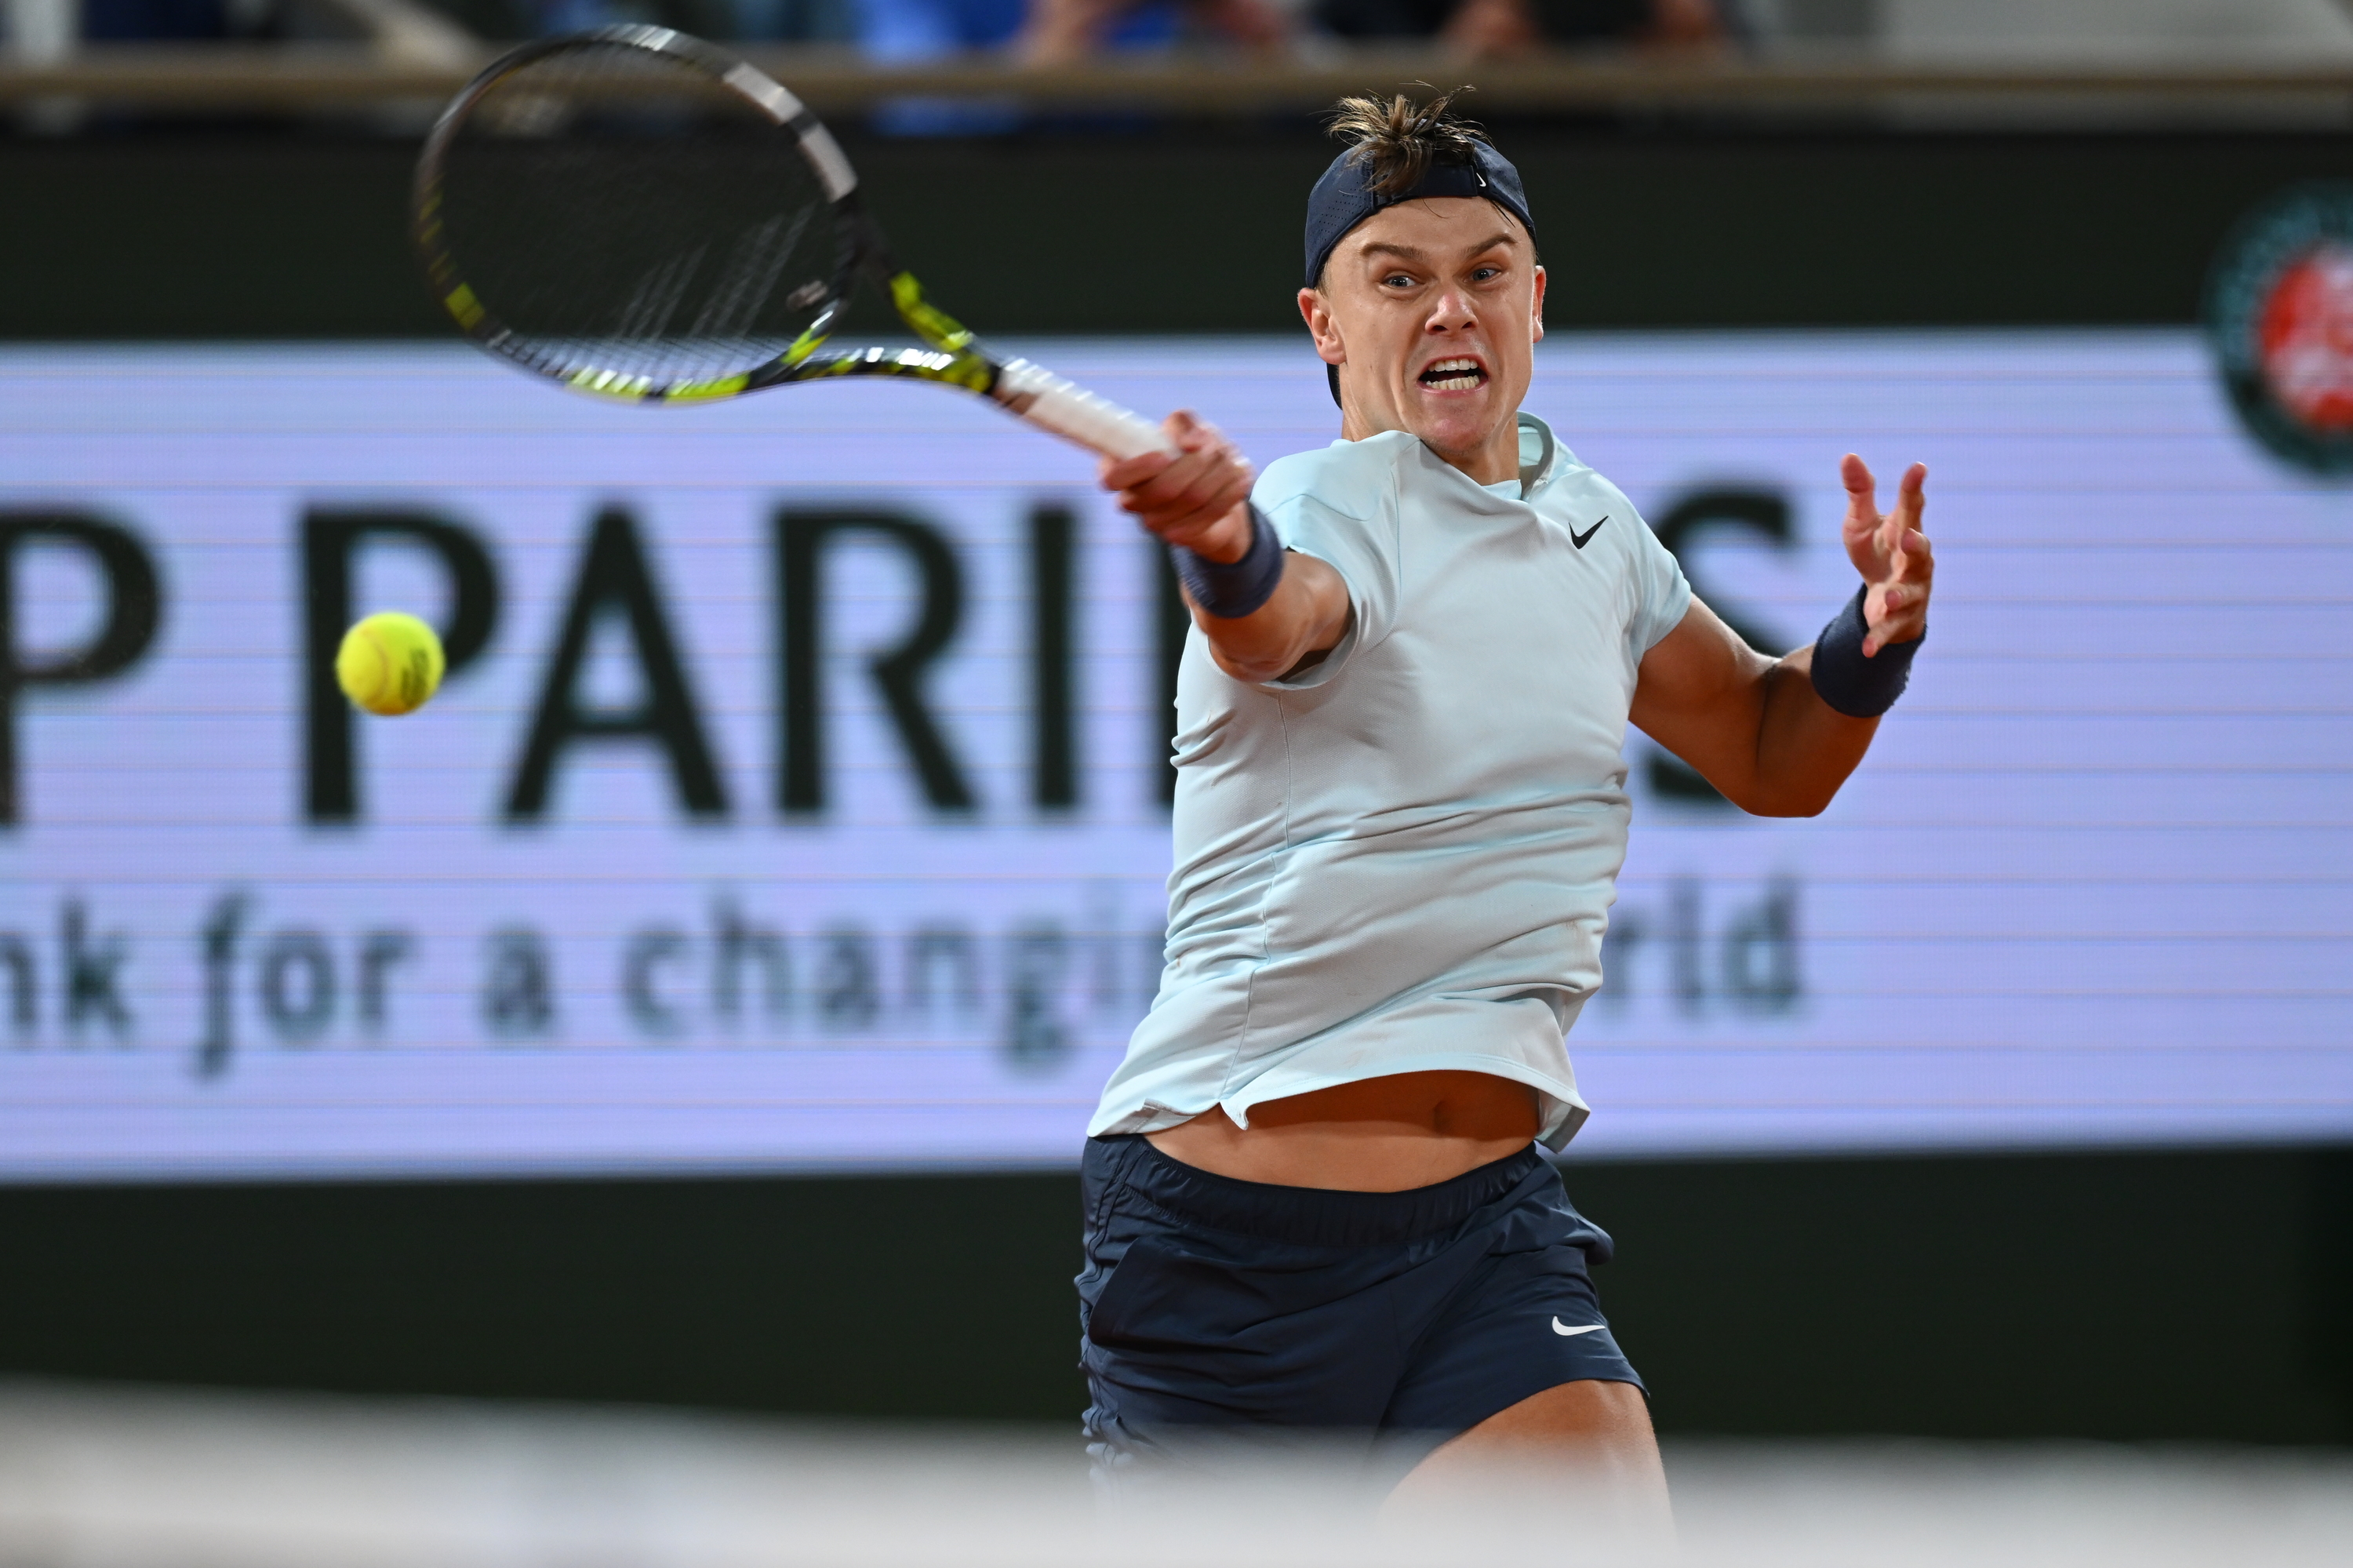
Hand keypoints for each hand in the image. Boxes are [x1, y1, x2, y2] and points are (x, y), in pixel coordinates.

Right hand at [1101, 410, 1255, 562]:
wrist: (1215, 487)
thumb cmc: (1194, 448)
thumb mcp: (1189, 426)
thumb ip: (1184, 423)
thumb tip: (1188, 443)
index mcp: (1118, 468)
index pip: (1113, 477)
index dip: (1139, 468)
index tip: (1165, 457)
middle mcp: (1131, 500)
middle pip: (1163, 489)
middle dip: (1196, 464)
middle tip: (1214, 447)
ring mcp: (1154, 522)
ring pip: (1191, 499)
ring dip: (1219, 473)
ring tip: (1230, 459)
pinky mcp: (1180, 535)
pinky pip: (1207, 516)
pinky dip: (1229, 493)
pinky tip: (1238, 479)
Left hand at [1840, 453, 1931, 655]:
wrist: (1883, 597)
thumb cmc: (1877, 551)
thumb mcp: (1861, 522)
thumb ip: (1859, 492)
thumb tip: (1848, 455)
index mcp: (1906, 531)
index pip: (1912, 507)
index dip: (1914, 488)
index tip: (1917, 468)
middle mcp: (1915, 561)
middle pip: (1922, 552)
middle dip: (1918, 545)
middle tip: (1911, 536)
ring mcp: (1911, 593)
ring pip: (1910, 594)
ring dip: (1900, 596)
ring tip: (1888, 597)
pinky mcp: (1899, 621)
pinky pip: (1889, 631)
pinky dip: (1879, 640)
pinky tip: (1866, 650)